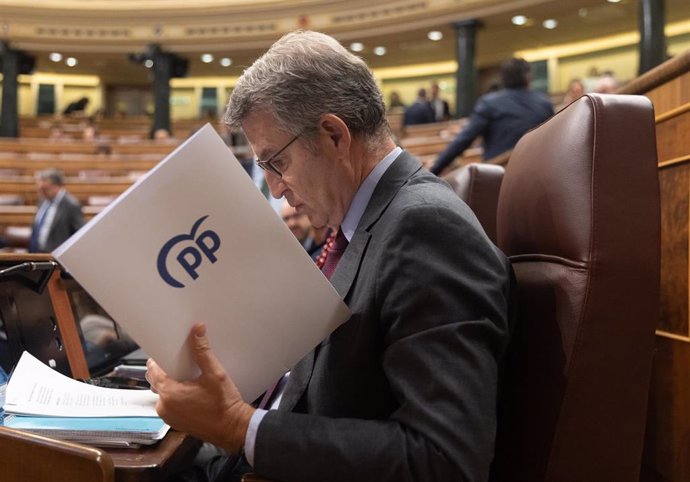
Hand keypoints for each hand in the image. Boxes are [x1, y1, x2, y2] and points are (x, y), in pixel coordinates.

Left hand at [146, 322, 254, 453]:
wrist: (233, 429)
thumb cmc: (224, 404)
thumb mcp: (214, 374)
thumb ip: (202, 351)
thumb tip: (197, 330)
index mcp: (169, 393)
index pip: (153, 370)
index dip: (159, 359)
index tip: (168, 351)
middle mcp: (164, 407)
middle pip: (156, 381)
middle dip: (166, 370)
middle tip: (182, 363)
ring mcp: (169, 417)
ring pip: (162, 393)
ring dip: (171, 384)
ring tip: (189, 377)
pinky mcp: (176, 422)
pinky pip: (169, 404)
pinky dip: (176, 396)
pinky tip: (191, 391)